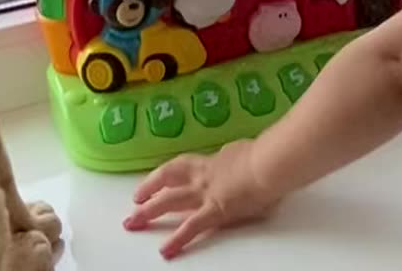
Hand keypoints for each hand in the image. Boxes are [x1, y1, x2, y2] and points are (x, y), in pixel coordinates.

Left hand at [123, 140, 281, 258]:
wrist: (268, 164)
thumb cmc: (265, 155)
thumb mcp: (245, 151)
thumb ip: (237, 157)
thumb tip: (240, 157)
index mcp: (212, 160)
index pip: (184, 167)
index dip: (167, 174)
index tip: (157, 181)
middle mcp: (203, 176)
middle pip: (168, 182)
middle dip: (148, 192)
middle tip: (135, 202)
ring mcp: (205, 194)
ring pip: (169, 202)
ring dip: (149, 212)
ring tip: (133, 222)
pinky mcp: (214, 212)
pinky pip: (190, 228)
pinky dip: (177, 240)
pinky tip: (165, 250)